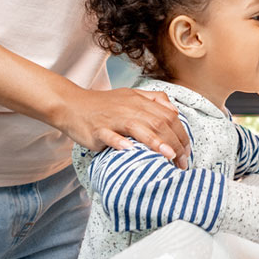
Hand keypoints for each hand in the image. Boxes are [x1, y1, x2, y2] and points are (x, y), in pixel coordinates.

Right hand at [60, 87, 191, 169]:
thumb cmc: (103, 105)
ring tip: (168, 156)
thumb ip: (153, 100)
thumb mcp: (130, 96)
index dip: (181, 133)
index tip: (187, 151)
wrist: (72, 105)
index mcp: (139, 100)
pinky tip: (130, 151)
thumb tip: (174, 110)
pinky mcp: (98, 129)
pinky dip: (120, 143)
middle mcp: (129, 107)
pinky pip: (110, 135)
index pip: (168, 115)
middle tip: (182, 162)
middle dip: (174, 142)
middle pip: (158, 122)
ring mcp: (113, 118)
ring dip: (156, 142)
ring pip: (138, 127)